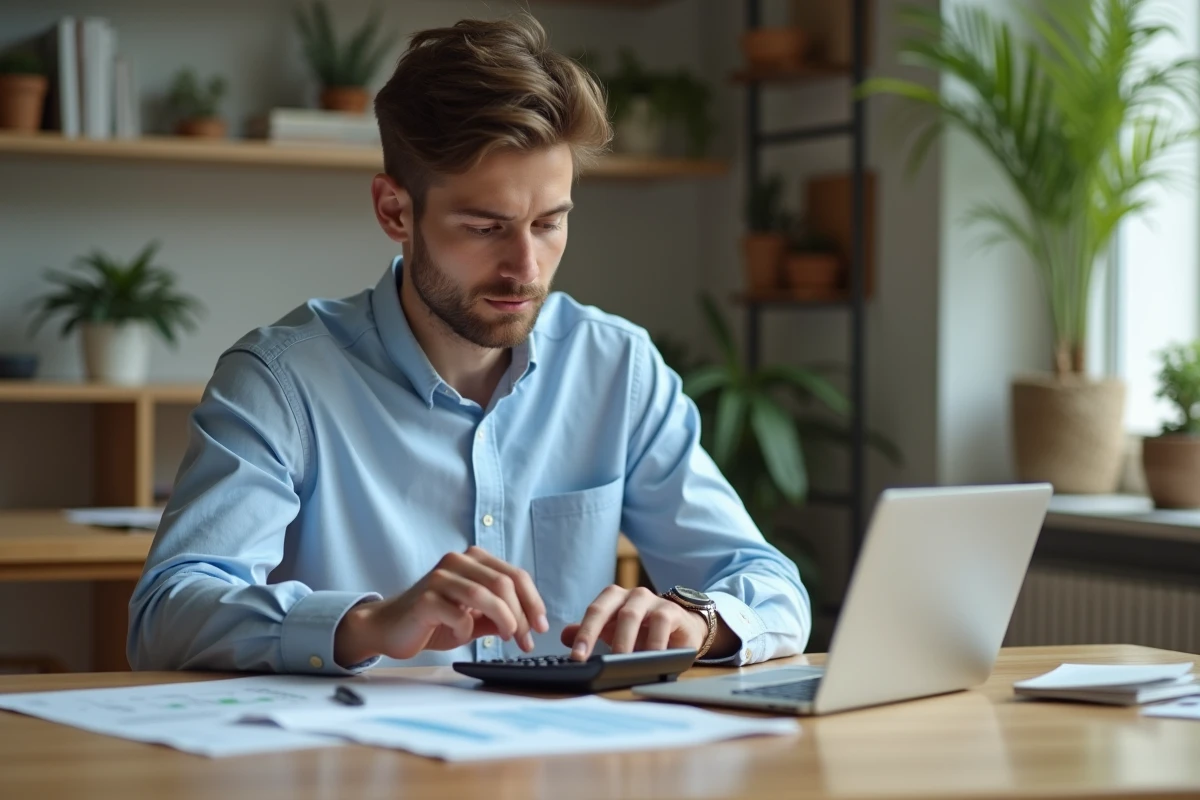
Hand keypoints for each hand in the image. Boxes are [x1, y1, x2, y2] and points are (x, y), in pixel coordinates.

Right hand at [335, 546, 548, 665]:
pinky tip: (462, 636)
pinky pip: (458, 614)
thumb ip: (499, 614)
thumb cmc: (434, 620)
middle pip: (504, 583)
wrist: (390, 629)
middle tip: (525, 640)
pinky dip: (467, 629)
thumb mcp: (474, 616)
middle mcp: (457, 561)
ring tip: (507, 638)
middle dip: (522, 614)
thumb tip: (530, 625)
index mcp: (473, 560)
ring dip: (503, 620)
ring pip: (484, 594)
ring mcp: (440, 578)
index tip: (542, 627)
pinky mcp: (425, 599)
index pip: (515, 575)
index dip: (533, 601)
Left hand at [560, 585, 707, 660]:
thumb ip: (590, 633)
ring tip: (620, 662)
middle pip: (609, 611)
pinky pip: (661, 622)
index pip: (594, 612)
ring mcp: (652, 600)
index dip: (584, 633)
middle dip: (597, 635)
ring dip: (625, 640)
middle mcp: (631, 595)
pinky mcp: (672, 610)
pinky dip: (654, 642)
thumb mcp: (615, 633)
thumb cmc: (645, 631)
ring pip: (633, 615)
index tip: (576, 657)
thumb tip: (564, 636)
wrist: (682, 628)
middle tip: (592, 661)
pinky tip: (650, 657)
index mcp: (614, 599)